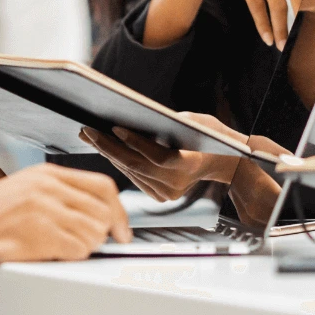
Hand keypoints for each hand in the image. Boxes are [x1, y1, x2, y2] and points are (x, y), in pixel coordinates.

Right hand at [0, 163, 132, 268]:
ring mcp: (43, 209)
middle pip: (103, 211)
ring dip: (85, 249)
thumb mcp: (19, 191)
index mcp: (45, 174)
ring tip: (62, 252)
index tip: (122, 230)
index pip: (102, 186)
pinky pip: (77, 250)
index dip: (118, 212)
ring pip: (93, 232)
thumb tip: (87, 213)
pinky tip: (53, 257)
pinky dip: (72, 259)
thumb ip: (53, 195)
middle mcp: (48, 187)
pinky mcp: (38, 234)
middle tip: (89, 247)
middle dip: (102, 234)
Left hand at [79, 119, 240, 201]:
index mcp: (190, 165)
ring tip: (90, 136)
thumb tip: (135, 117)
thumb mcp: (196, 122)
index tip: (115, 128)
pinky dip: (120, 162)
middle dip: (109, 147)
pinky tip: (105, 148)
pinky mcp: (161, 196)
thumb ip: (170, 123)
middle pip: (137, 165)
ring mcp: (168, 194)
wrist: (226, 162)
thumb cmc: (211, 135)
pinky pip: (135, 178)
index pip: (157, 156)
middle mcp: (177, 184)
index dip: (135, 142)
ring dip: (109, 153)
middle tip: (88, 131)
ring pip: (132, 172)